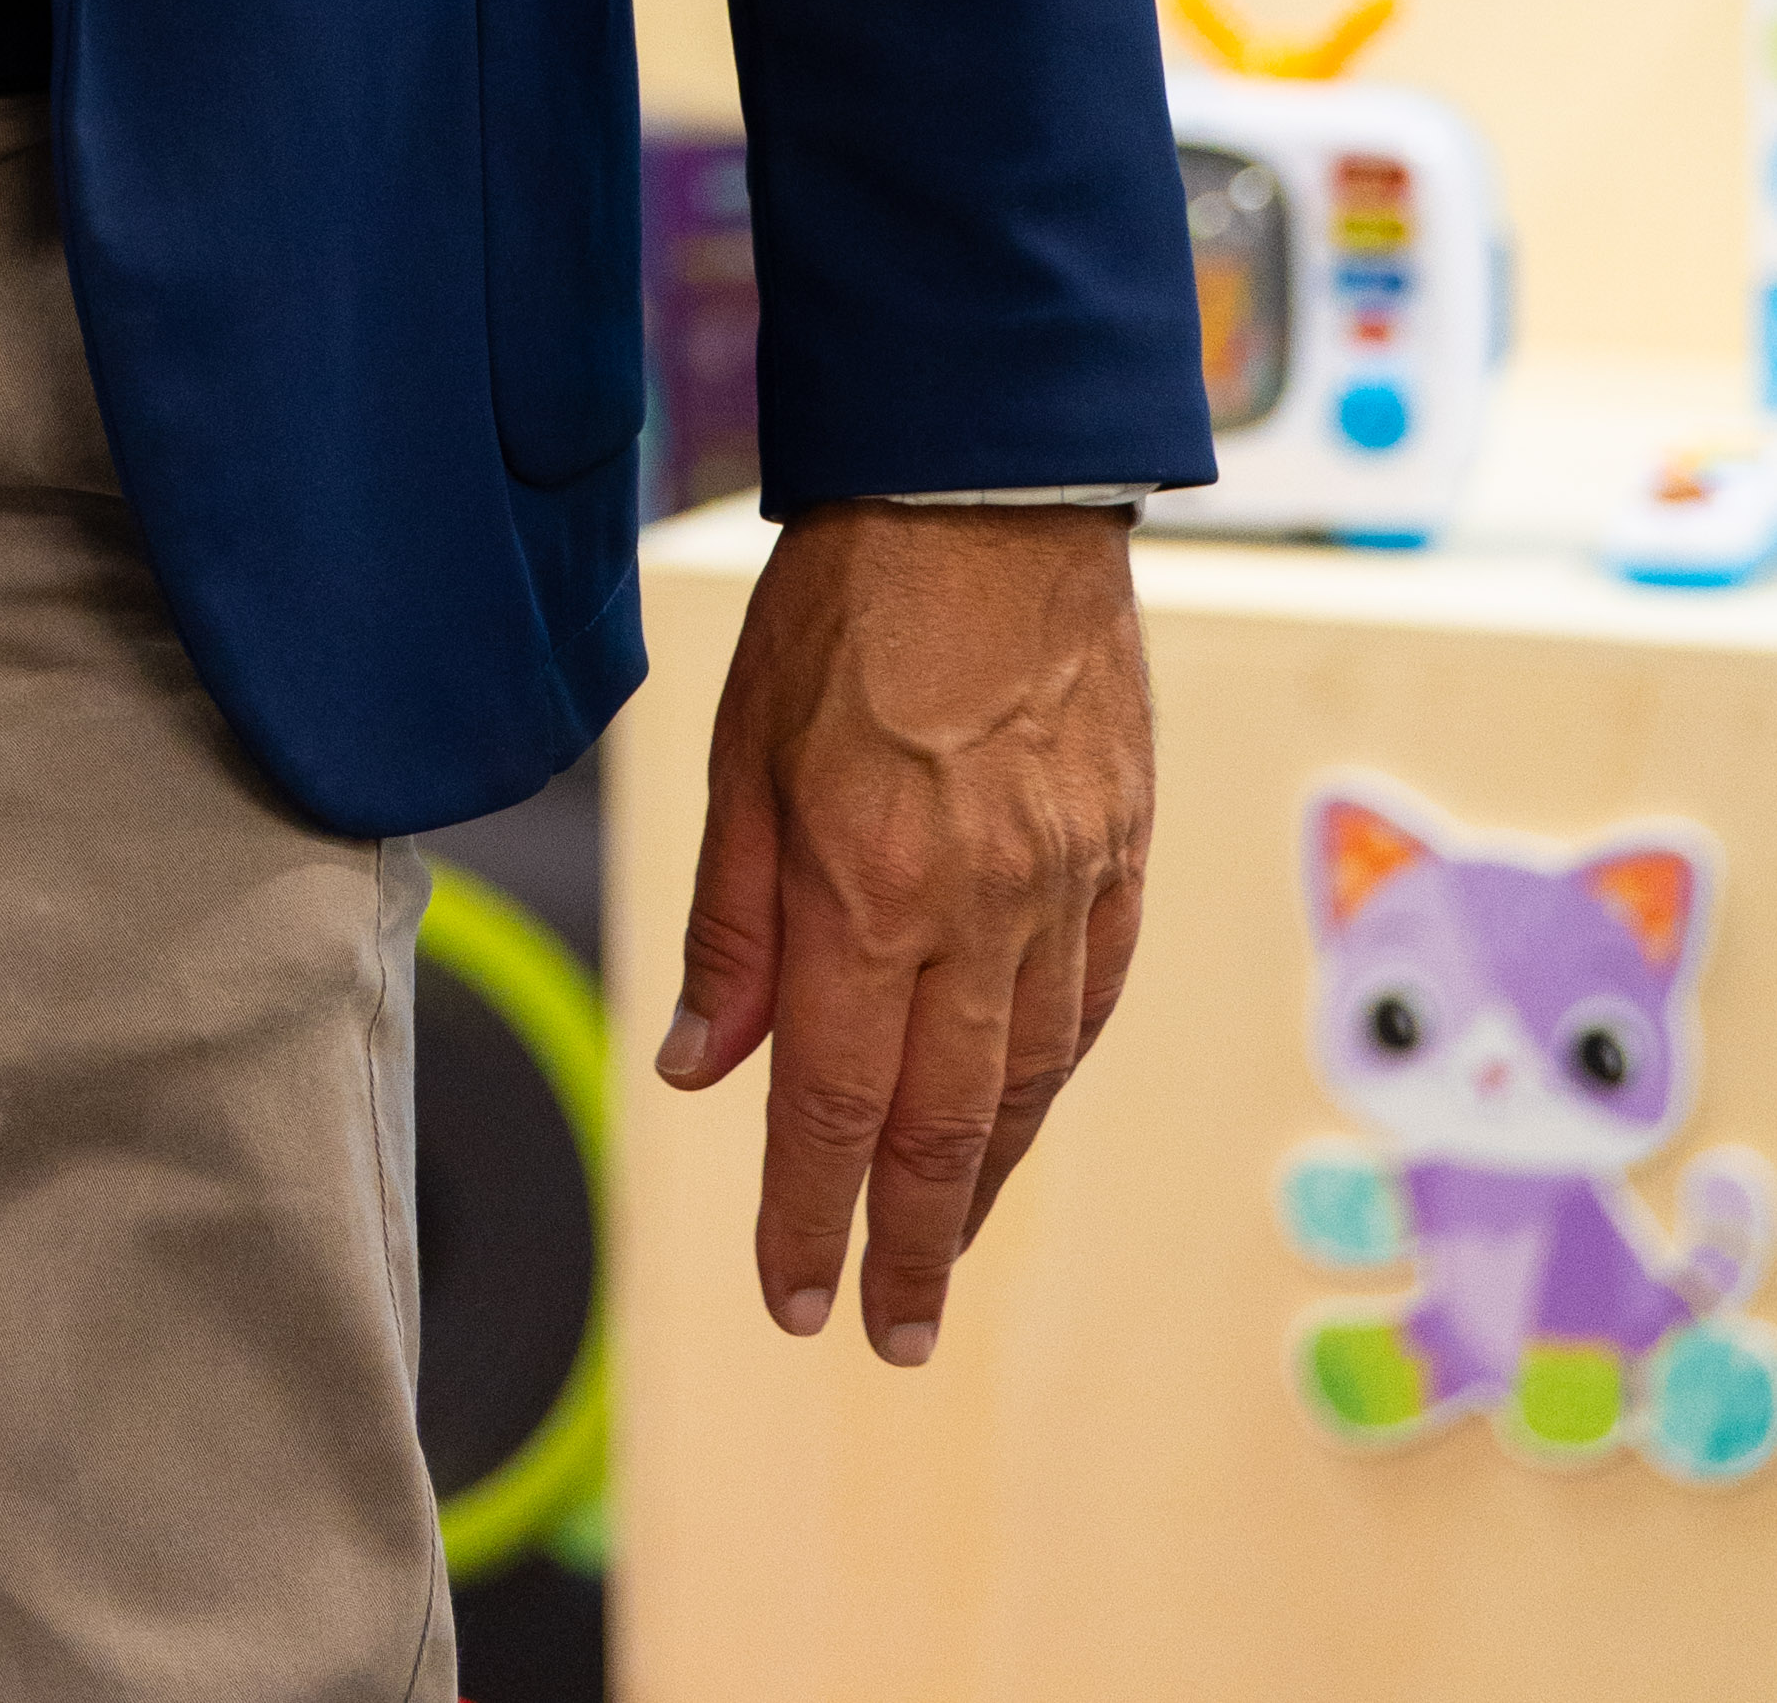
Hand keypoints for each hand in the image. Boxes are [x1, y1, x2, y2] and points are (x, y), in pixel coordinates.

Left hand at [655, 505, 1153, 1364]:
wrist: (988, 487)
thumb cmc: (845, 601)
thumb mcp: (741, 750)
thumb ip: (732, 922)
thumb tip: (702, 1068)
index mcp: (867, 886)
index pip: (837, 1101)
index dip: (811, 1214)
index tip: (798, 1300)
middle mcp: (977, 908)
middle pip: (948, 1124)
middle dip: (912, 1245)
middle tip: (890, 1337)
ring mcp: (1064, 884)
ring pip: (1028, 1078)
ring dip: (986, 1181)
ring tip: (946, 1250)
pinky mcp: (1122, 849)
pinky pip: (1090, 999)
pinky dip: (1052, 1074)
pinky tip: (1024, 1111)